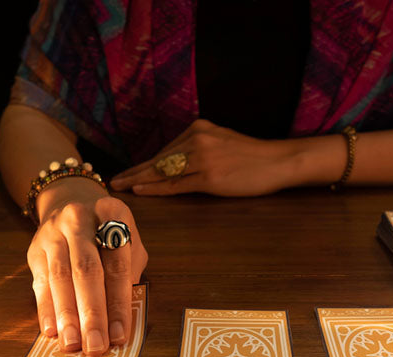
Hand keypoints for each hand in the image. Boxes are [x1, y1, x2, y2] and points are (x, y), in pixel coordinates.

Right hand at [26, 178, 147, 355]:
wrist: (71, 201)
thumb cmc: (109, 233)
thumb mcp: (129, 243)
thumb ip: (129, 274)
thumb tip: (120, 318)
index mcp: (112, 215)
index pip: (117, 265)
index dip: (118, 303)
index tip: (120, 335)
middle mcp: (79, 220)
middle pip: (86, 271)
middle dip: (91, 313)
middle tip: (95, 346)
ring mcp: (53, 234)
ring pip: (60, 278)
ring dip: (67, 316)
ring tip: (73, 344)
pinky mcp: (35, 250)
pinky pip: (40, 283)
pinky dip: (46, 309)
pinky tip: (52, 331)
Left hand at [110, 119, 305, 195]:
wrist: (278, 161)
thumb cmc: (254, 157)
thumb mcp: (223, 143)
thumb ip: (200, 148)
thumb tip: (177, 164)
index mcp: (199, 129)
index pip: (165, 150)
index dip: (144, 163)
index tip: (128, 171)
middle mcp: (197, 139)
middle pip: (159, 159)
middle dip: (134, 171)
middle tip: (114, 181)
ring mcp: (203, 158)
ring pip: (163, 171)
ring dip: (139, 180)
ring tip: (120, 187)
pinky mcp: (210, 177)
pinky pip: (177, 184)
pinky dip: (156, 188)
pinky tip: (141, 190)